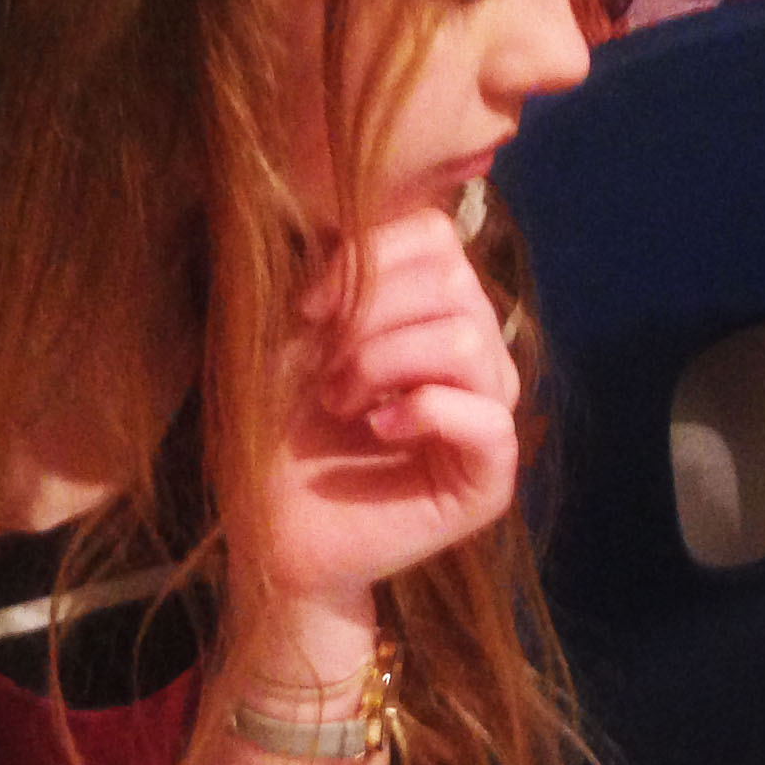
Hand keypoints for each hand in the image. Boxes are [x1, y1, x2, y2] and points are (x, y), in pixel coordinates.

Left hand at [252, 209, 520, 610]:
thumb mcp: (299, 336)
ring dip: (385, 363)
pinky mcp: (491, 477)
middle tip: (324, 371)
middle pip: (454, 284)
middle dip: (371, 318)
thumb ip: (343, 279)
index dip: (372, 257)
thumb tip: (367, 236)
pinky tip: (378, 428)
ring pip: (469, 342)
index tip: (308, 308)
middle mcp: (476, 357)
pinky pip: (487, 418)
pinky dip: (424, 411)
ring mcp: (489, 416)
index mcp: (435, 313)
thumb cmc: (282, 430)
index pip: (439, 237)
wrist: (273, 529)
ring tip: (342, 401)